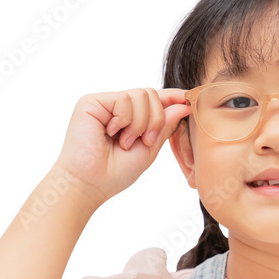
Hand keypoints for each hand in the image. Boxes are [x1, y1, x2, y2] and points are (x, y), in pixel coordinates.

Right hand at [52, 87, 191, 207]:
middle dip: (156, 120)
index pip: (154, 101)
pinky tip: (112, 133)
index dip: (172, 98)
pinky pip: (125, 99)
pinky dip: (125, 120)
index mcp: (129, 119)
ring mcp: (105, 103)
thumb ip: (164, 127)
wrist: (89, 184)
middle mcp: (116, 108)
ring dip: (140, 123)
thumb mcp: (148, 150)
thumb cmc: (114, 173)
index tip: (188, 99)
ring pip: (142, 95)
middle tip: (144, 142)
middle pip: (151, 95)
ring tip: (125, 142)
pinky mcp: (92, 101)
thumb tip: (183, 105)